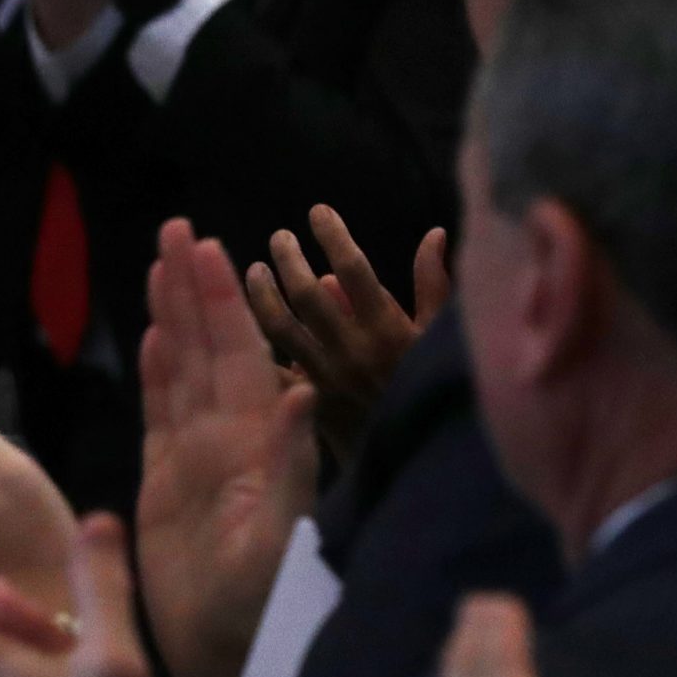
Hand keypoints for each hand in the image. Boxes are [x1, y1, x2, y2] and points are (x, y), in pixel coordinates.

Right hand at [136, 219, 319, 676]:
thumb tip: (299, 392)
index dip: (227, 303)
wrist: (228, 668)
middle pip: (210, 349)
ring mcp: (195, 461)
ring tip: (163, 264)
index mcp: (254, 447)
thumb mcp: (280, 545)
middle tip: (180, 229)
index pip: (242, 357)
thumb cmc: (260, 616)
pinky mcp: (165, 486)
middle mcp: (226, 443)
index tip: (215, 249)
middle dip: (196, 289)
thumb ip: (289, 467)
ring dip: (175, 318)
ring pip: (184, 371)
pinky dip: (158, 373)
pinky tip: (155, 337)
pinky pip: (160, 414)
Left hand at [245, 211, 448, 459]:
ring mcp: (322, 378)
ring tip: (253, 269)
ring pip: (280, 328)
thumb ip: (434, 286)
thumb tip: (434, 233)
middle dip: (290, 259)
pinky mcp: (304, 403)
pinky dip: (251, 343)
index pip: (354, 271)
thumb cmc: (431, 391)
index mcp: (387, 330)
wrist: (414, 464)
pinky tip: (236, 321)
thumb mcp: (440, 339)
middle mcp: (350, 351)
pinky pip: (268, 369)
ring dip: (262, 294)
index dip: (334, 237)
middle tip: (279, 237)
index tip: (317, 212)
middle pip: (309, 295)